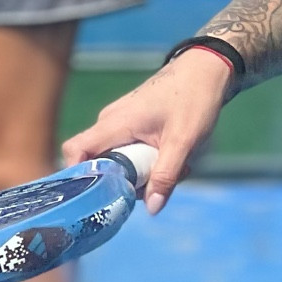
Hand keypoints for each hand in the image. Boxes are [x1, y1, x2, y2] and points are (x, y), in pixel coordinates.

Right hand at [61, 49, 235, 212]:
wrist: (205, 71)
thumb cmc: (193, 100)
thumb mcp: (183, 142)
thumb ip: (165, 176)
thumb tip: (152, 209)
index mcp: (114, 123)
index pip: (75, 150)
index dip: (78, 175)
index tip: (98, 196)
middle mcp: (109, 122)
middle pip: (100, 163)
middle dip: (127, 181)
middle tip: (158, 183)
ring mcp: (119, 123)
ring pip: (119, 160)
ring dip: (144, 171)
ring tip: (175, 165)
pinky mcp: (131, 125)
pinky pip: (130, 151)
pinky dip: (149, 159)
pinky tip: (173, 156)